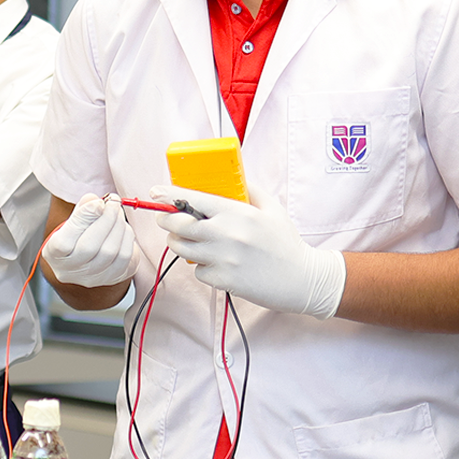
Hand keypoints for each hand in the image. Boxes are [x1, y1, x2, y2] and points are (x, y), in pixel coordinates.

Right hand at [42, 194, 138, 286]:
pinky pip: (125, 257)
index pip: (65, 241)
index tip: (98, 202)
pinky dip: (126, 237)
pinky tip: (122, 227)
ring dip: (118, 226)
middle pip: (89, 247)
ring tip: (117, 213)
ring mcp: (93, 277)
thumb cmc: (75, 238)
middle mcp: (71, 271)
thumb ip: (80, 211)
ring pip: (110, 251)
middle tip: (113, 202)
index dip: (83, 219)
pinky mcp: (113, 277)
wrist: (85, 262)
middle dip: (106, 220)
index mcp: (54, 255)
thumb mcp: (70, 223)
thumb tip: (94, 200)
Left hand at [155, 186, 346, 318]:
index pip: (195, 199)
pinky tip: (218, 264)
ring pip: (182, 249)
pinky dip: (202, 267)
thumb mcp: (272, 209)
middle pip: (180, 225)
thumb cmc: (286, 243)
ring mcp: (224, 259)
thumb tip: (231, 178)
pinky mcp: (223, 280)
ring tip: (192, 241)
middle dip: (166, 220)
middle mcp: (227, 234)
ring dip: (181, 243)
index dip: (170, 195)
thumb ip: (250, 191)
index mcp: (238, 213)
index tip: (155, 192)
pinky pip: (198, 271)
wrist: (302, 280)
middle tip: (166, 219)